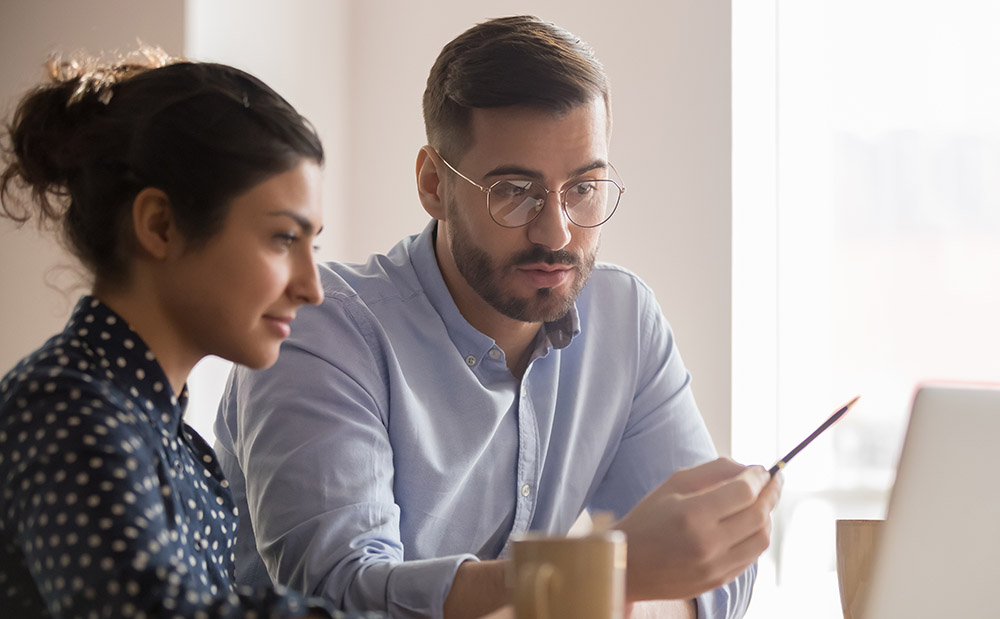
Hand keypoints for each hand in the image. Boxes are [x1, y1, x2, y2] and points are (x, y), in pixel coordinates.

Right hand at [615, 458, 781, 601]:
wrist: (628, 565)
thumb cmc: (648, 519)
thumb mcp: (673, 485)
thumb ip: (713, 471)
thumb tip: (750, 469)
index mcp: (692, 515)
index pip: (744, 492)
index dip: (759, 477)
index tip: (762, 469)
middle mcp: (707, 544)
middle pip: (758, 514)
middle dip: (771, 492)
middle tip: (774, 480)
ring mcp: (715, 567)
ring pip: (761, 538)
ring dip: (767, 515)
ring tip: (762, 502)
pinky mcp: (718, 581)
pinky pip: (752, 556)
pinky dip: (756, 536)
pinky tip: (749, 524)